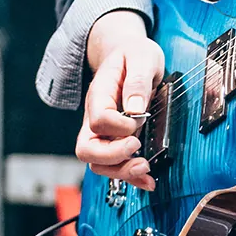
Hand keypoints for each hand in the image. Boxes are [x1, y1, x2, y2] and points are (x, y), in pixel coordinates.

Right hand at [76, 11, 164, 190]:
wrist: (128, 54)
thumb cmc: (134, 54)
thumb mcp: (142, 56)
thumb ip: (138, 80)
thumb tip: (135, 108)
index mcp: (99, 94)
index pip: (98, 119)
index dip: (118, 127)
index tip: (139, 119)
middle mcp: (95, 116)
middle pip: (87, 149)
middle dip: (112, 157)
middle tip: (136, 150)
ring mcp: (102, 131)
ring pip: (97, 164)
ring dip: (120, 172)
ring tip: (146, 170)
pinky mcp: (114, 140)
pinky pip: (113, 166)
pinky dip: (129, 177)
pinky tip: (148, 181)